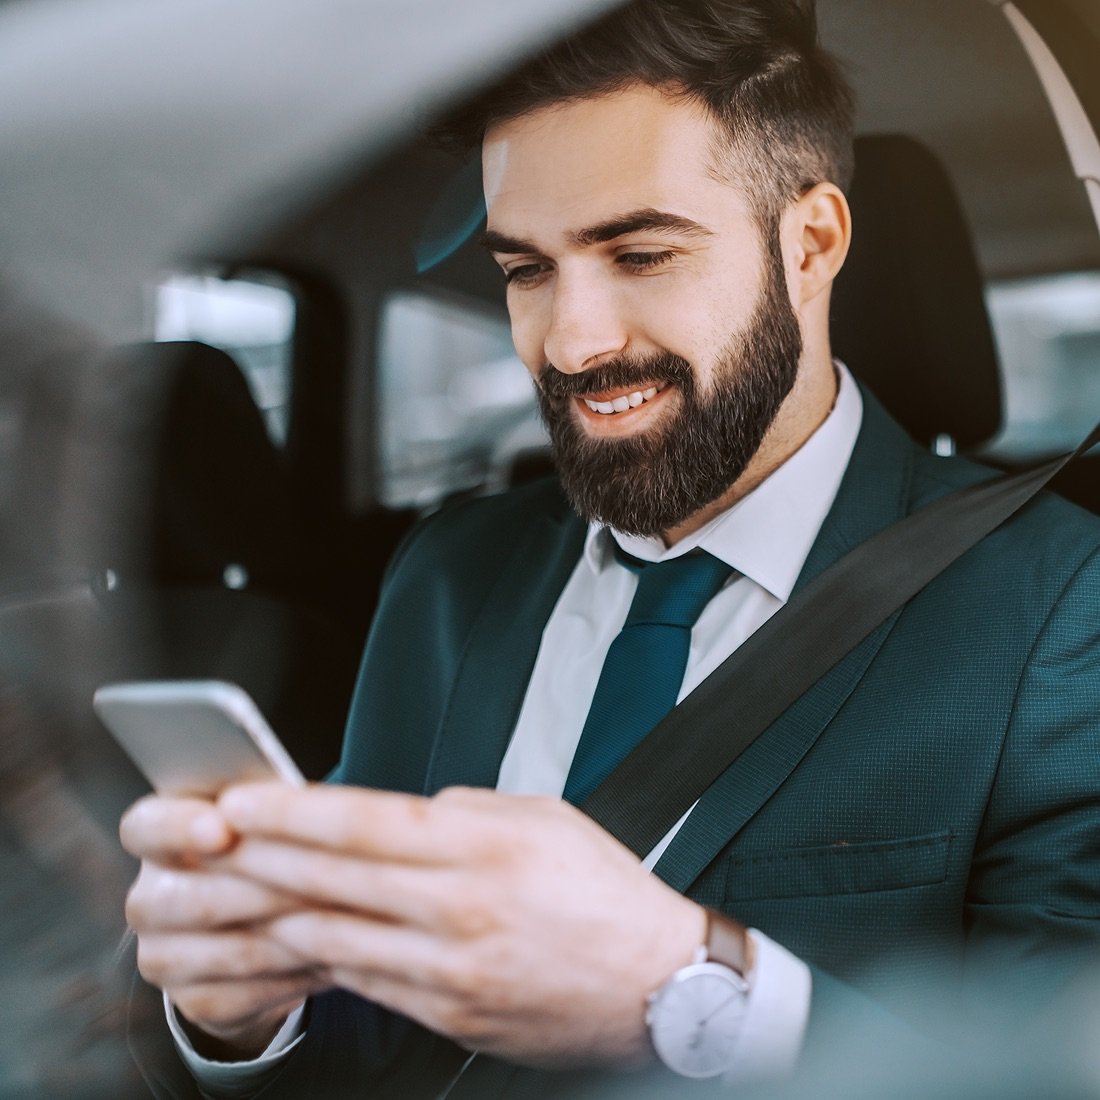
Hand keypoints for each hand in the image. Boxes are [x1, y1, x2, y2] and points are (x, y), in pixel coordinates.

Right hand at [119, 794, 329, 1058]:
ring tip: (347, 918)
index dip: (181, 828)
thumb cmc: (267, 845)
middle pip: (198, 899)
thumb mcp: (264, 815)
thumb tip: (300, 804)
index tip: (222, 830)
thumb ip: (268, 807)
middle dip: (268, 889)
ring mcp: (163, 957)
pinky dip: (298, 972)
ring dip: (296, 934)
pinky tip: (335, 954)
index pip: (147, 827)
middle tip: (324, 882)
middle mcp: (147, 899)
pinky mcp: (195, 1001)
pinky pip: (250, 993)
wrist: (262, 920)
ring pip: (232, 950)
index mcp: (155, 835)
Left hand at [214, 782, 707, 1067]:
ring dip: (271, 912)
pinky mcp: (448, 1013)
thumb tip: (405, 814)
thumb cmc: (605, 894)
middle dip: (260, 857)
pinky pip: (364, 982)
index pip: (368, 823)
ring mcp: (451, 970)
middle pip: (335, 879)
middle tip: (207, 842)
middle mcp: (461, 909)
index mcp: (486, 847)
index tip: (244, 800)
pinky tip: (288, 939)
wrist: (658, 986)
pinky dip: (317, 958)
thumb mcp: (543, 819)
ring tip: (226, 893)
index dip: (295, 811)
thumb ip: (465, 810)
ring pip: (335, 936)